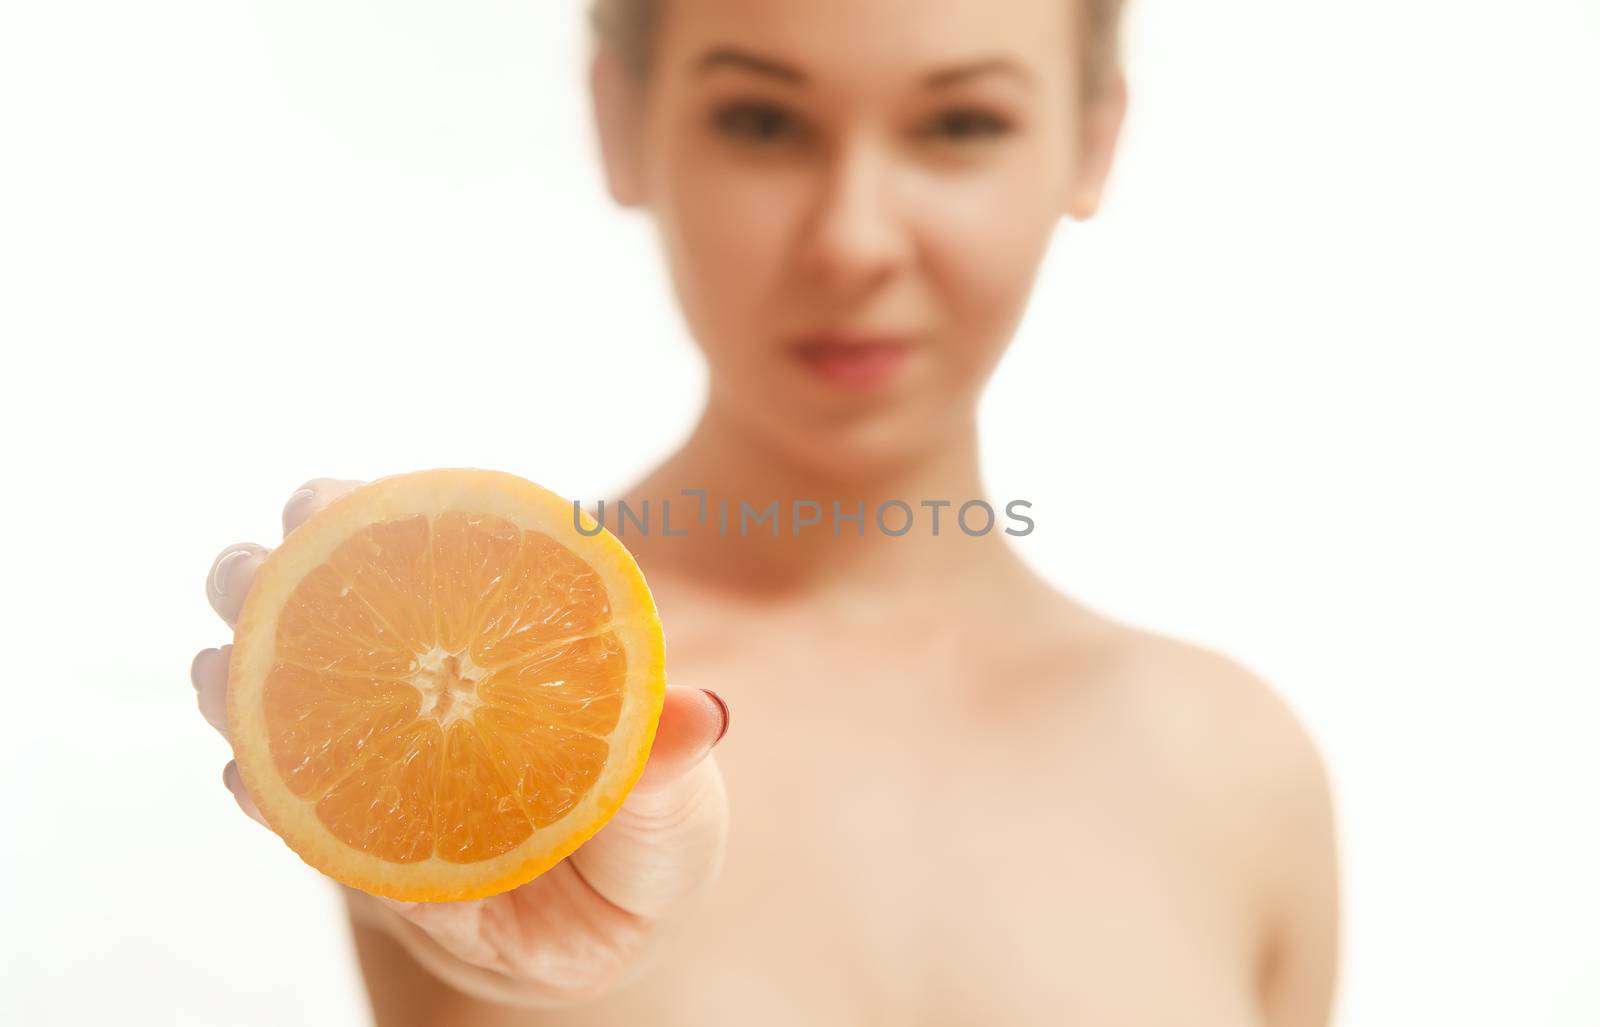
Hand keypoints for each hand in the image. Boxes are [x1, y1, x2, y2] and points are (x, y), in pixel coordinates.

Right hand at [190, 478, 730, 1007]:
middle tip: (252, 574)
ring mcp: (381, 761)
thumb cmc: (649, 844)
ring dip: (239, 681)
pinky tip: (250, 781)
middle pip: (317, 610)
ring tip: (227, 676)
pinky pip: (299, 814)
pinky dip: (265, 794)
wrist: (608, 939)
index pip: (412, 554)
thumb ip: (670, 764)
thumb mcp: (676, 805)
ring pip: (281, 705)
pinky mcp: (358, 846)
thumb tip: (704, 712)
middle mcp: (420, 687)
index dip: (354, 514)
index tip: (318, 500)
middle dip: (265, 580)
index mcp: (491, 644)